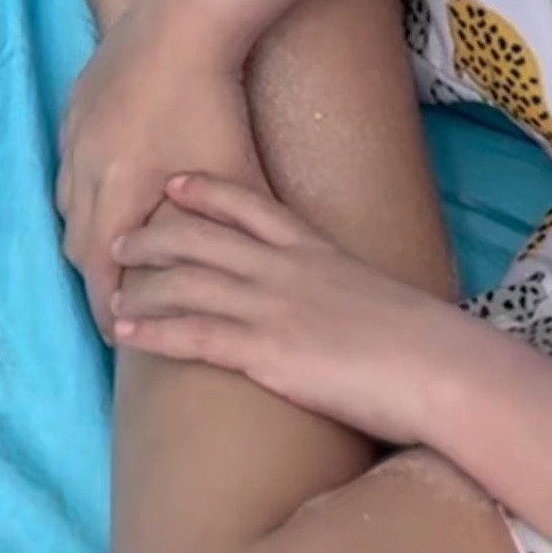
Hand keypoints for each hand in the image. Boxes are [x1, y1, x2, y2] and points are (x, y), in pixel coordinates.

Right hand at [57, 0, 261, 336]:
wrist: (182, 20)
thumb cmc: (212, 103)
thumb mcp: (230, 177)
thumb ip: (224, 233)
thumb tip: (242, 281)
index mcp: (116, 195)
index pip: (101, 275)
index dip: (111, 311)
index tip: (124, 337)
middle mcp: (82, 170)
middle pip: (76, 245)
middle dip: (97, 278)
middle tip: (123, 300)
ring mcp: (73, 134)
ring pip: (66, 203)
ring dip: (89, 230)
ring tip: (119, 247)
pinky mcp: (74, 104)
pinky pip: (68, 162)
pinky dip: (85, 187)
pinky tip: (112, 184)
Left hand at [111, 169, 456, 443]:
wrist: (443, 370)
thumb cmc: (427, 348)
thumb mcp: (383, 302)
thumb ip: (350, 298)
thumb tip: (346, 317)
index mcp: (316, 251)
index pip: (251, 206)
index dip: (207, 192)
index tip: (174, 183)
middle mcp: (286, 269)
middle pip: (202, 238)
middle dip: (154, 234)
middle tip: (117, 237)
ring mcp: (272, 307)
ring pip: (187, 282)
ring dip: (142, 282)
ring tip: (109, 284)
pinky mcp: (266, 352)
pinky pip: (194, 334)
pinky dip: (153, 329)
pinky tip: (125, 330)